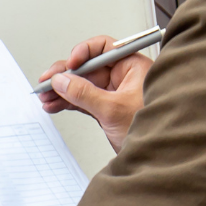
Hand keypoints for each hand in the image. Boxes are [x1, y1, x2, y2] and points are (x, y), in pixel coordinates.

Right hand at [37, 35, 152, 150]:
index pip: (104, 48)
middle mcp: (123, 77)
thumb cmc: (154, 130)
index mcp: (133, 67)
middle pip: (88, 67)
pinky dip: (68, 102)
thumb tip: (62, 81)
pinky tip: (54, 104)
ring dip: (62, 90)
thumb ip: (85, 94)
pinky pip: (83, 100)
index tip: (70, 64)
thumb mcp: (114, 109)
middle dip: (66, 74)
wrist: (159, 157)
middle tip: (48, 81)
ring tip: (46, 96)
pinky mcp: (107, 110)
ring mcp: (114, 94)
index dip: (84, 52)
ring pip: (82, 85)